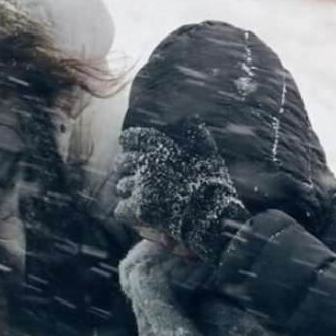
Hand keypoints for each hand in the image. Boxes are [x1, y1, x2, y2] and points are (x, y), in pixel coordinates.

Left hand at [114, 119, 248, 262]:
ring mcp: (142, 185)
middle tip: (131, 176)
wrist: (214, 217)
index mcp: (162, 146)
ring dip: (129, 191)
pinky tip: (138, 213)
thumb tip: (192, 117)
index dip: (128, 141)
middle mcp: (148, 162)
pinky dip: (127, 212)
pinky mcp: (139, 207)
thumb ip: (196, 133)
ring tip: (141, 196)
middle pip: (121, 162)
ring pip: (121, 186)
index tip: (125, 144)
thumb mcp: (208, 153)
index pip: (132, 137)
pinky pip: (120, 209)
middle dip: (124, 168)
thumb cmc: (213, 185)